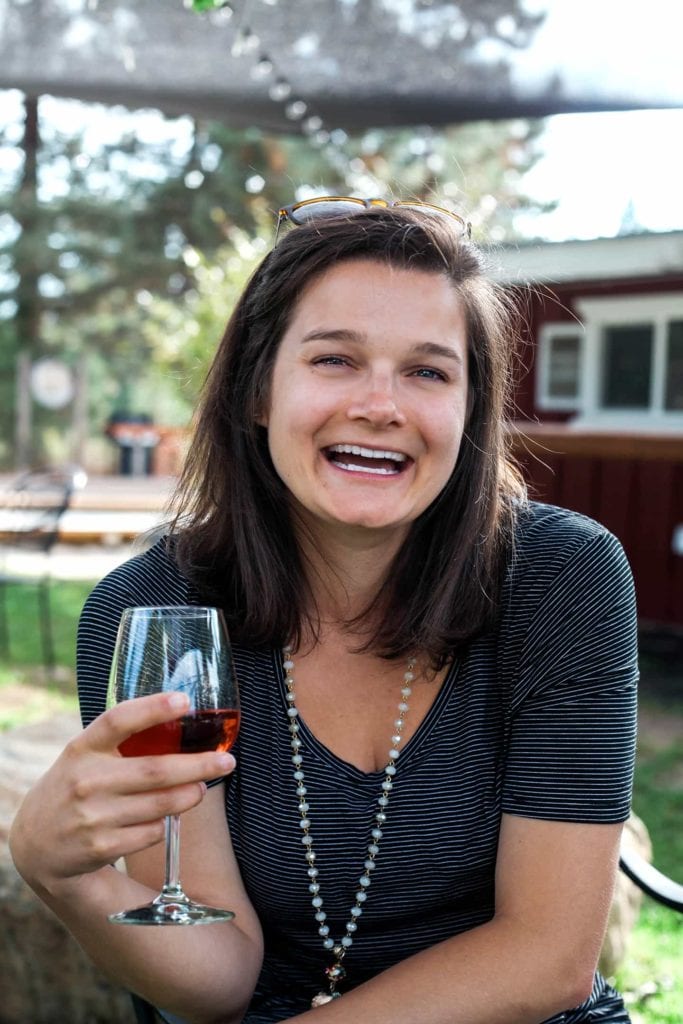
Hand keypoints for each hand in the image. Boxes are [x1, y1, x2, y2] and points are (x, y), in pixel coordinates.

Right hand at [9, 692, 234, 892]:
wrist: (37, 842)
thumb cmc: (76, 785)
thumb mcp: (85, 755)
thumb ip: (120, 741)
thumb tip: (180, 719)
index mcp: (82, 748)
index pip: (117, 720)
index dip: (152, 708)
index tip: (184, 701)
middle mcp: (86, 780)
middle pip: (154, 770)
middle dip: (198, 765)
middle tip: (226, 762)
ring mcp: (92, 816)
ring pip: (159, 804)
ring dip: (189, 795)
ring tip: (201, 787)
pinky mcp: (100, 847)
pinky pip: (150, 833)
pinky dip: (164, 823)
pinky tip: (164, 816)